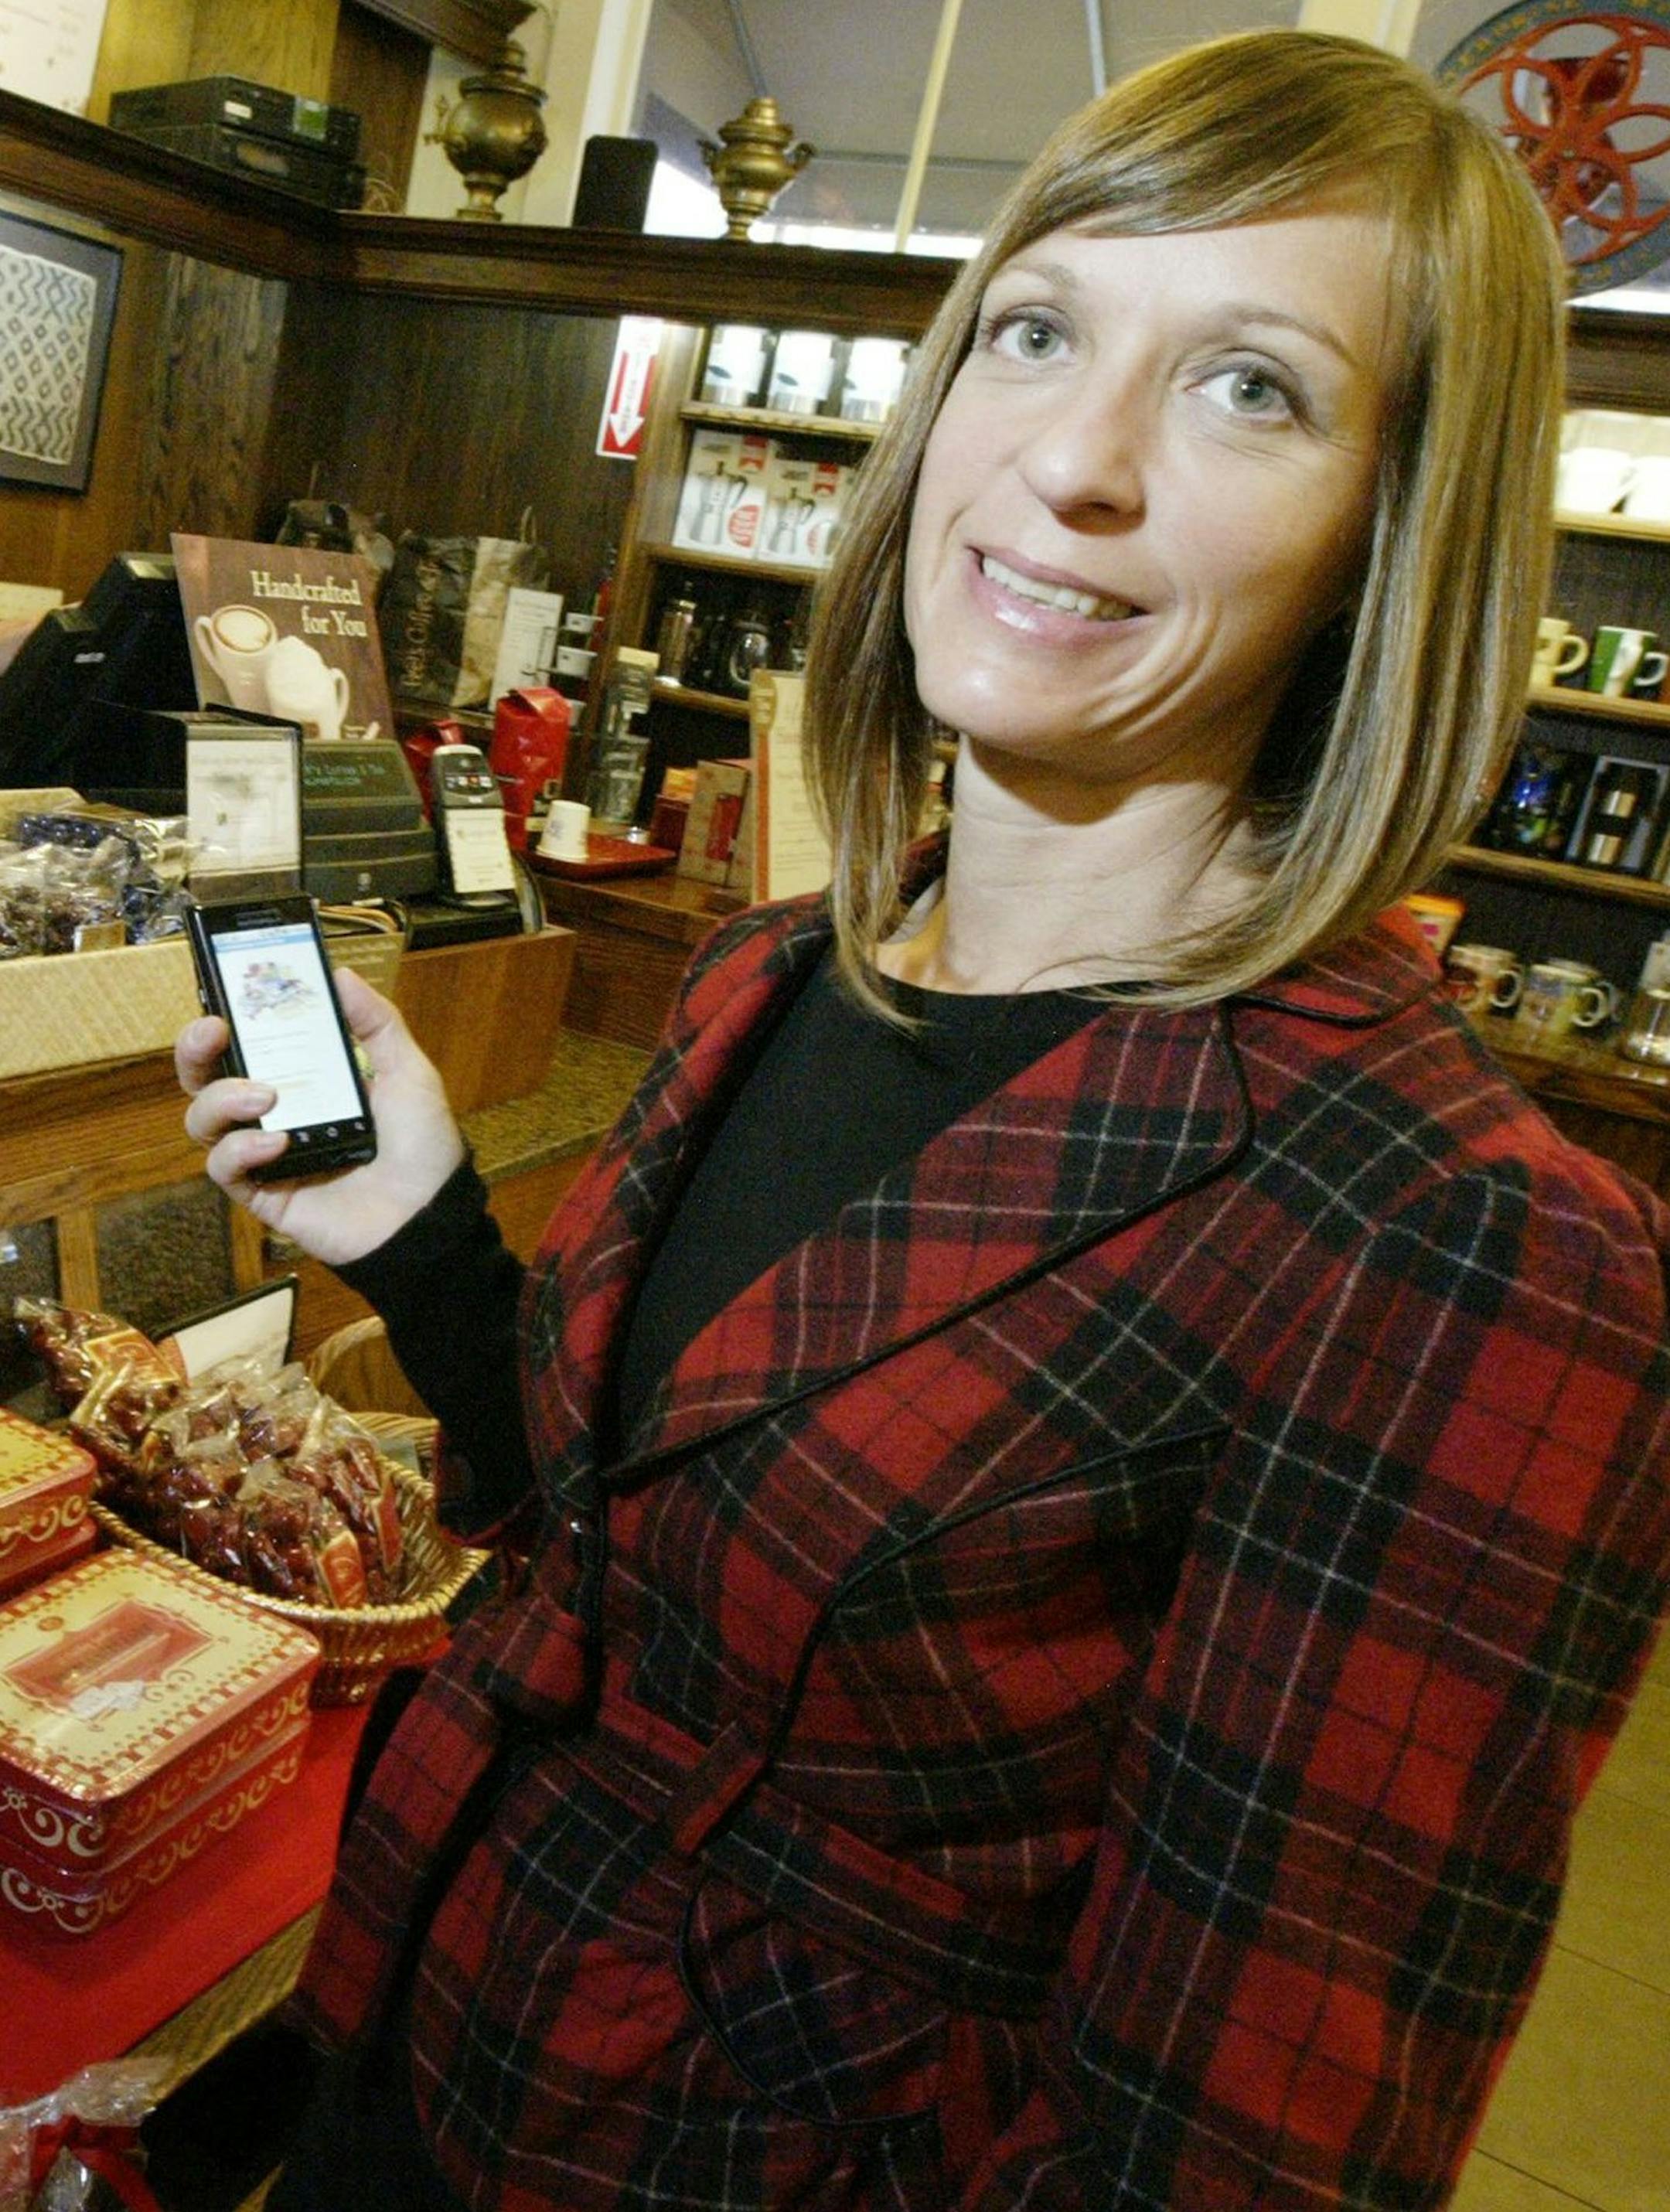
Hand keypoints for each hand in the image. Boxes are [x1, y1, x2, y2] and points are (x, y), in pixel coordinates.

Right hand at [176, 965, 465, 1267]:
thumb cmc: (422, 1145)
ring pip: (203, 1119)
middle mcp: (275, 1113)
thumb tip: (340, 974)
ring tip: (265, 1095)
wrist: (430, 1216)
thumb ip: (377, 1023)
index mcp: (304, 1080)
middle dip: (194, 1050)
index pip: (248, 1044)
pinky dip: (238, 1149)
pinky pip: (222, 1168)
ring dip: (221, 1099)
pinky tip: (273, 1144)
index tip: (225, 995)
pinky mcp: (262, 1194)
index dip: (227, 1019)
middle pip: (207, 1078)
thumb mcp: (408, 1072)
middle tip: (212, 1032)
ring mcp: (264, 1155)